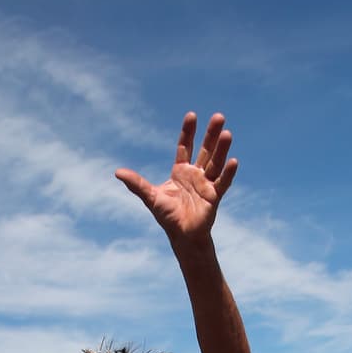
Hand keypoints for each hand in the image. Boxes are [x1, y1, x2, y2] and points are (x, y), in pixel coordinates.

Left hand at [115, 112, 237, 245]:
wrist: (182, 236)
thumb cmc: (167, 217)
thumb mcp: (150, 197)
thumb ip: (136, 184)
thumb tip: (117, 172)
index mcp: (181, 171)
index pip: (185, 146)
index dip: (188, 132)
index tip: (192, 115)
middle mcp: (196, 175)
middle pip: (205, 150)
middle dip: (211, 134)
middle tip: (219, 116)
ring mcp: (207, 184)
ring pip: (216, 163)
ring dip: (222, 149)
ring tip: (227, 133)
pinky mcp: (215, 197)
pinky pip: (223, 183)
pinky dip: (228, 173)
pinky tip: (233, 161)